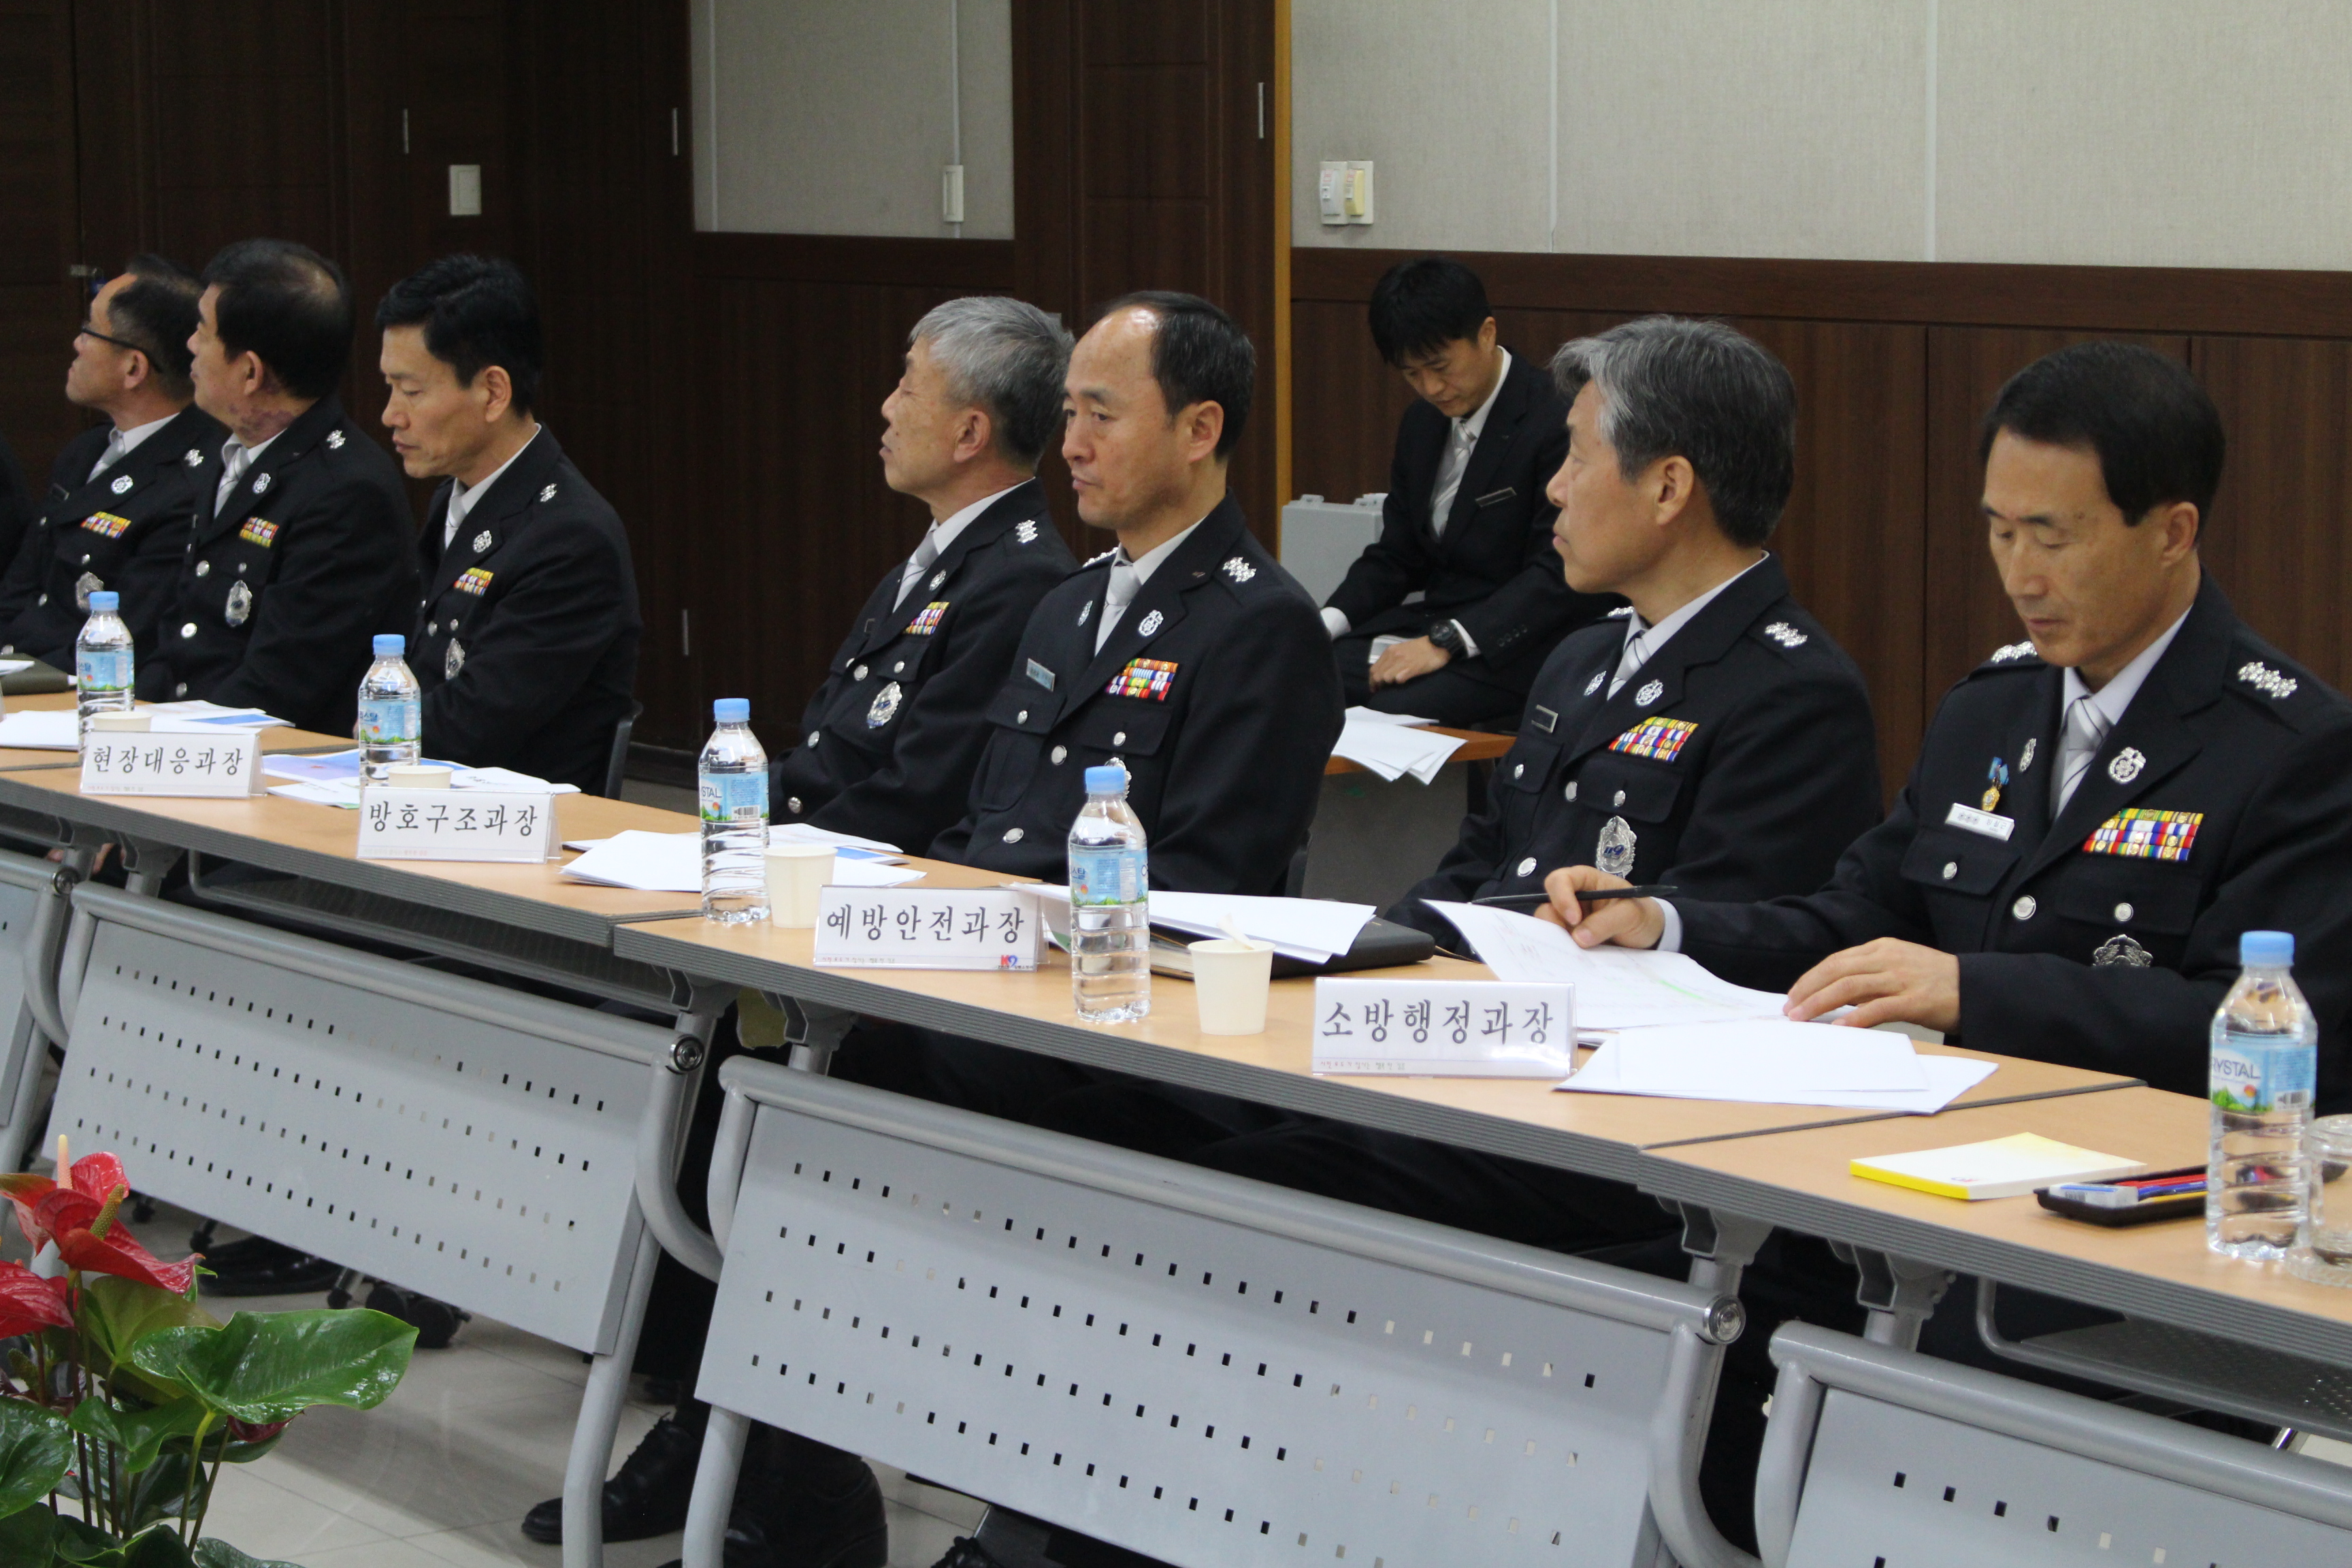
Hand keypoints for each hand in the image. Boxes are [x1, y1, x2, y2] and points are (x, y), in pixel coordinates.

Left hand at [1368, 635, 1450, 688]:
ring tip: (1394, 686)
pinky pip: (1398, 679)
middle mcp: (1393, 656)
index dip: (1372, 680)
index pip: (1374, 668)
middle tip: (1382, 691)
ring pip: (1386, 678)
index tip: (1375, 688)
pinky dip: (1399, 682)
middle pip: (1377, 675)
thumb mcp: (1402, 650)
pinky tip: (1403, 681)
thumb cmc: (1421, 648)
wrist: (1438, 644)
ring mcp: (1402, 662)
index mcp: (1390, 651)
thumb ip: (1392, 658)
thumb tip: (1384, 671)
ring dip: (1388, 684)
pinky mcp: (1412, 668)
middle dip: (1377, 685)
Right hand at [1536, 864, 1664, 948]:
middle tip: (1569, 941)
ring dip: (1558, 940)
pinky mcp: (1571, 939)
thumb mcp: (1631, 914)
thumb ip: (1606, 922)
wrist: (1650, 936)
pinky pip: (1559, 945)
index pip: (1560, 880)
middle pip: (1547, 905)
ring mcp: (1569, 921)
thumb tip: (1578, 938)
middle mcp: (1572, 899)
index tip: (1574, 919)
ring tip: (1574, 952)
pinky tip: (1574, 959)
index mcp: (1585, 881)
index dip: (1561, 897)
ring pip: (1549, 928)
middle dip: (1554, 923)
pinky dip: (1563, 952)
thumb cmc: (1642, 915)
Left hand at [1784, 938, 1959, 1033]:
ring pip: (1850, 986)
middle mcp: (1888, 958)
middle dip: (1808, 990)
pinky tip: (1838, 1029)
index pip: (1836, 961)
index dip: (1811, 978)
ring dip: (1820, 1003)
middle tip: (1791, 1010)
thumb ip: (1869, 976)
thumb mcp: (1898, 967)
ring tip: (1803, 1019)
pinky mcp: (1916, 1000)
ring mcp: (1902, 978)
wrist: (1977, 987)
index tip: (1794, 995)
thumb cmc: (1935, 981)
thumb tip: (1834, 995)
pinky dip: (1854, 1018)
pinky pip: (1878, 1008)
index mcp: (1882, 948)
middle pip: (1837, 970)